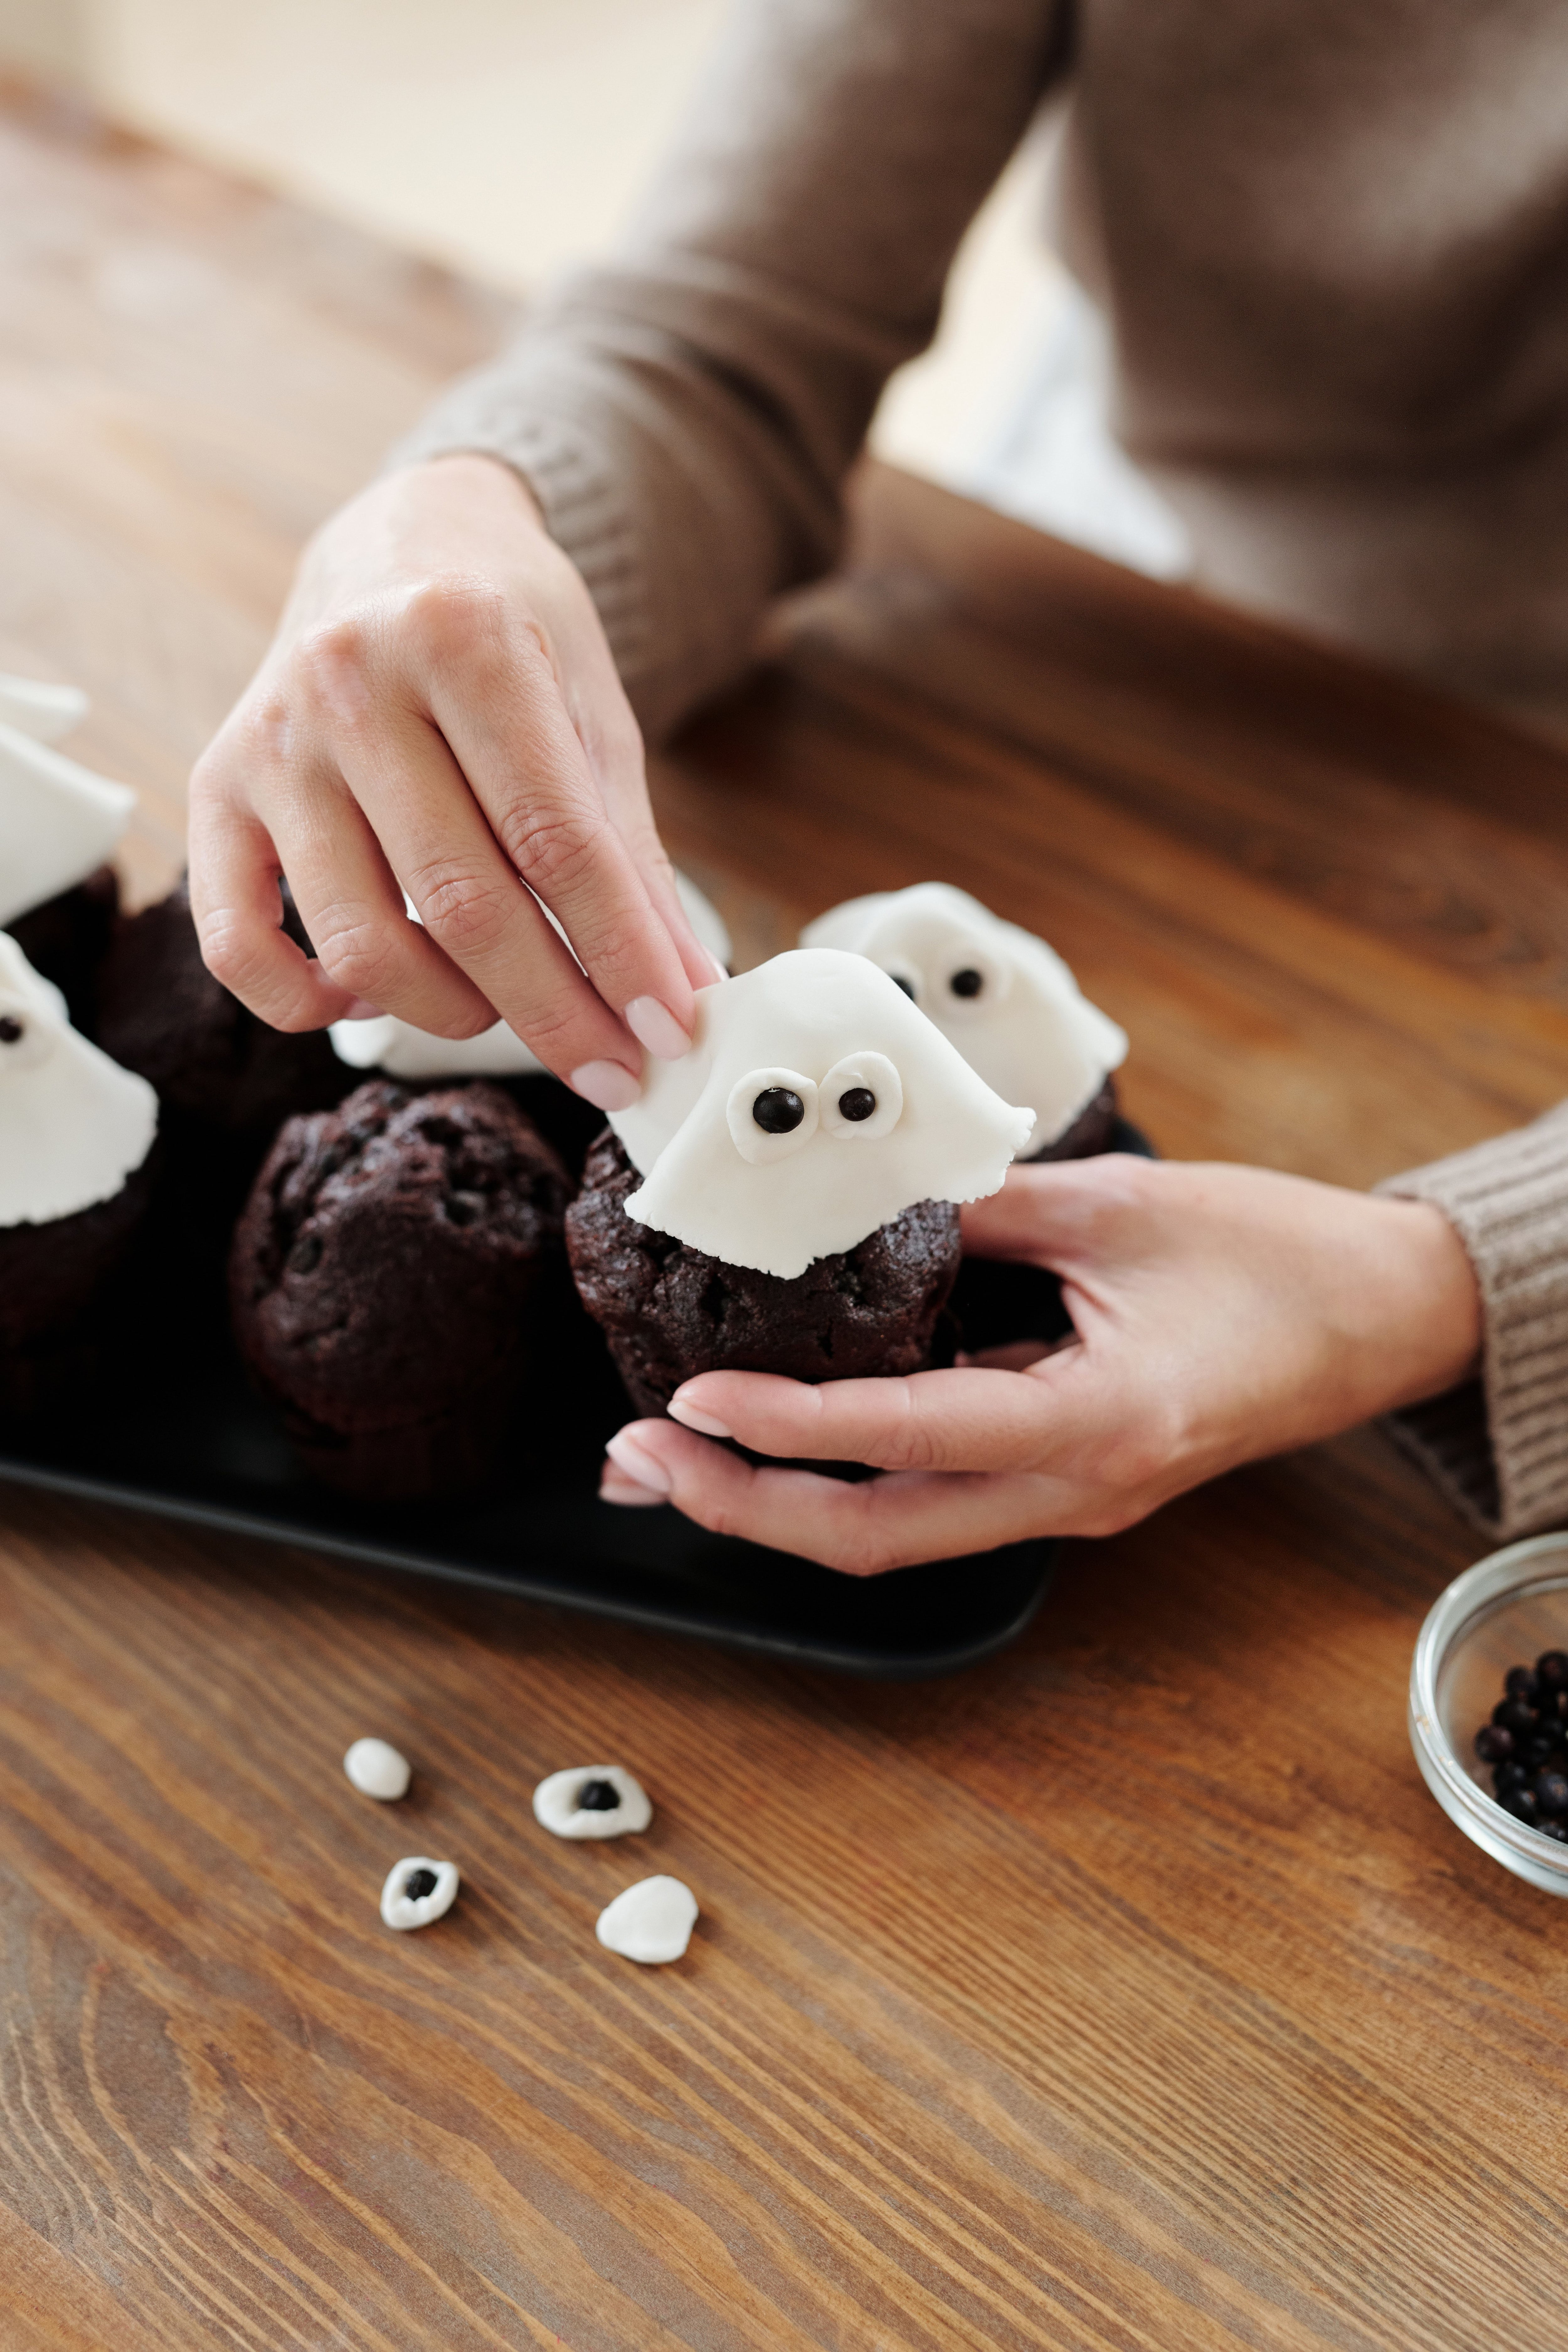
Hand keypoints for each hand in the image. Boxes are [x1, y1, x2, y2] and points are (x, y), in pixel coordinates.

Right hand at [187, 455, 719, 1107]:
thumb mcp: (593, 718)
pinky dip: (306, 1003)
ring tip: (500, 1008)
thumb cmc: (510, 636)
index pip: (554, 843)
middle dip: (553, 1012)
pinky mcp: (213, 788)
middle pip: (461, 905)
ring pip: (362, 941)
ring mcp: (272, 741)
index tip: (669, 1032)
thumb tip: (682, 997)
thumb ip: (633, 860)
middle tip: (613, 1068)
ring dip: (449, 1013)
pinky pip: (236, 942)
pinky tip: (369, 1001)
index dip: (619, 955)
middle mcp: (350, 681)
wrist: (403, 545)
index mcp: (462, 639)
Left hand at [599, 1155, 1482, 1571]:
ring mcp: (1069, 1499)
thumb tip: (863, 1198)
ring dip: (781, 1506)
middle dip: (747, 1510)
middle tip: (638, 1461)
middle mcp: (1073, 1489)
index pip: (905, 1440)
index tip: (688, 1402)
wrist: (1377, 1318)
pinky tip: (781, 1437)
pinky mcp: (1066, 1481)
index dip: (789, 1429)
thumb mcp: (1116, 1205)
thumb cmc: (1270, 1255)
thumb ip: (982, 1209)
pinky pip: (936, 1499)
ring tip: (673, 1459)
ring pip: (898, 1536)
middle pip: (878, 1540)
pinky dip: (845, 1476)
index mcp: (1093, 1422)